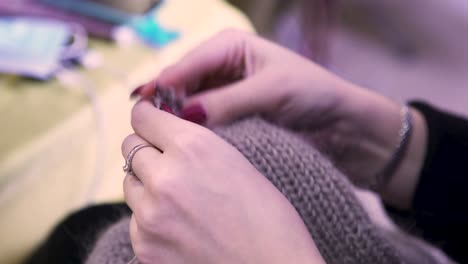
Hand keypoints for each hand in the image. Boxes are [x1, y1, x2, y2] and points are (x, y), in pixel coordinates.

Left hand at [122, 101, 324, 263]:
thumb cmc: (269, 218)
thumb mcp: (236, 163)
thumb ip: (195, 145)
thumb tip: (166, 135)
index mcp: (193, 147)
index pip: (143, 116)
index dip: (149, 117)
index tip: (151, 121)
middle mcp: (166, 176)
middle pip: (130, 147)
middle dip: (148, 149)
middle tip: (167, 160)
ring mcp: (151, 214)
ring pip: (130, 183)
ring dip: (147, 184)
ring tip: (178, 198)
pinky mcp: (145, 245)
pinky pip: (135, 218)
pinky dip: (150, 217)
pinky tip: (179, 225)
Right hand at [135, 29, 419, 194]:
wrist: (342, 125)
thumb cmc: (313, 95)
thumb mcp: (270, 91)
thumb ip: (227, 102)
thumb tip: (184, 114)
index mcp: (230, 47)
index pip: (187, 64)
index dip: (163, 84)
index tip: (142, 105)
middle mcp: (222, 68)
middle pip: (182, 85)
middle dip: (166, 103)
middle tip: (146, 127)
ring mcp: (224, 95)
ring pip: (189, 107)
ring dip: (178, 121)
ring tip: (160, 138)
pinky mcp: (231, 119)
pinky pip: (204, 125)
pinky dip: (195, 134)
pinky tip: (184, 145)